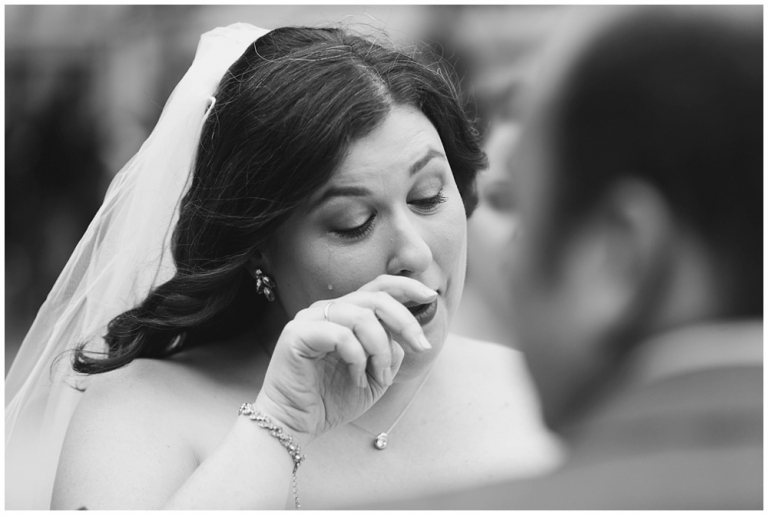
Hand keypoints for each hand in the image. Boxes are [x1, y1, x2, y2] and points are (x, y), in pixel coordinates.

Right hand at [254, 275, 435, 442]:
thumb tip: (405, 336)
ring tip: (380, 376)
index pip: (377, 287)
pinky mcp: (297, 333)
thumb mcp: (375, 375)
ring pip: (362, 317)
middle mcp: (327, 310)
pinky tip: (356, 379)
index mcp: (345, 314)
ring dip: (381, 349)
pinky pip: (341, 336)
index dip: (406, 286)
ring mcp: (310, 318)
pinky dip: (357, 359)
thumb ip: (391, 350)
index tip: (430, 296)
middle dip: (406, 322)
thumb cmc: (331, 400)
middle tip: (421, 347)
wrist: (297, 424)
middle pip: (376, 298)